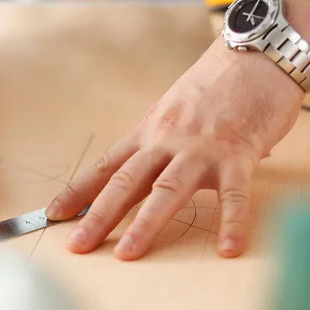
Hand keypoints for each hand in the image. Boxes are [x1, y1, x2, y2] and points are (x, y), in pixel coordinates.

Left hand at [45, 38, 304, 259]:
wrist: (256, 55)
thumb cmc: (214, 86)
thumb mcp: (172, 110)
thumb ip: (158, 142)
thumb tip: (147, 171)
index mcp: (148, 132)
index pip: (107, 166)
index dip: (78, 191)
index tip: (53, 214)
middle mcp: (167, 141)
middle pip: (126, 182)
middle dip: (98, 215)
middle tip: (78, 245)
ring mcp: (201, 148)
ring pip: (167, 190)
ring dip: (145, 224)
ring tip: (127, 255)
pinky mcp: (238, 153)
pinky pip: (235, 193)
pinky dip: (232, 222)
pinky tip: (228, 249)